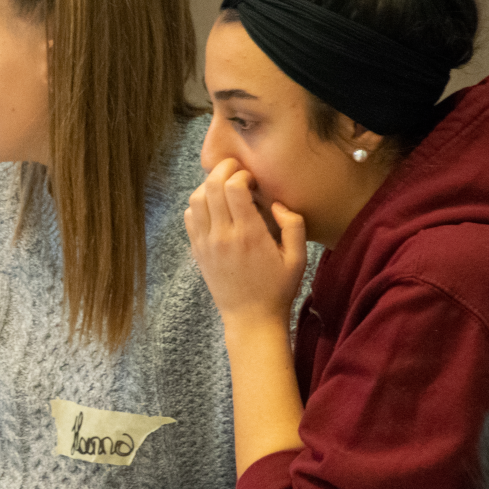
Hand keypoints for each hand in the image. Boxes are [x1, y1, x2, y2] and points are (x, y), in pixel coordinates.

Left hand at [184, 158, 306, 328]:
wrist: (251, 318)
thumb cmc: (278, 288)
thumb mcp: (298, 258)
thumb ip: (294, 225)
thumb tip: (276, 203)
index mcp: (249, 234)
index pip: (233, 187)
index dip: (242, 174)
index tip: (253, 181)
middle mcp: (223, 235)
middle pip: (211, 186)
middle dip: (224, 170)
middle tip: (237, 171)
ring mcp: (205, 243)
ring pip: (196, 198)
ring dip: (209, 185)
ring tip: (225, 187)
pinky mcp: (197, 250)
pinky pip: (189, 216)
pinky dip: (198, 204)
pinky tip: (215, 208)